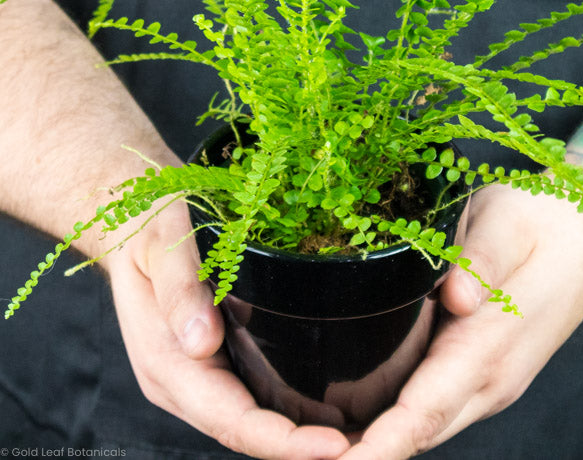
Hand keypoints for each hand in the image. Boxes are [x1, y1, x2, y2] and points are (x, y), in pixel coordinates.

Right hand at [101, 201, 350, 458]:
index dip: (281, 440)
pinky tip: (327, 407)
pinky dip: (288, 411)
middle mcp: (182, 380)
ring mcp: (196, 374)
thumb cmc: (147, 228)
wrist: (133, 227)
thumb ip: (178, 290)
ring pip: (250, 420)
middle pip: (245, 431)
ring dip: (299, 436)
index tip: (333, 445)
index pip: (229, 418)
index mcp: (166, 361)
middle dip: (301, 448)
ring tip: (359, 437)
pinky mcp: (211, 361)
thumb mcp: (160, 246)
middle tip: (367, 448)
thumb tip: (202, 343)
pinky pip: (251, 396)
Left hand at [340, 183, 582, 458]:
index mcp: (492, 344)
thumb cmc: (543, 223)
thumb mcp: (508, 224)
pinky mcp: (485, 370)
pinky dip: (398, 422)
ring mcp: (491, 379)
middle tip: (306, 454)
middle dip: (364, 454)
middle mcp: (492, 377)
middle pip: (419, 430)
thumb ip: (483, 260)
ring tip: (321, 444)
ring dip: (378, 442)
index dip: (380, 443)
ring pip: (426, 424)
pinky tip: (364, 417)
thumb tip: (457, 298)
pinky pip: (435, 407)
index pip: (426, 408)